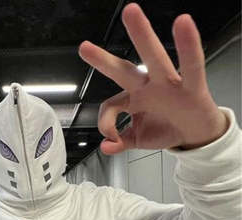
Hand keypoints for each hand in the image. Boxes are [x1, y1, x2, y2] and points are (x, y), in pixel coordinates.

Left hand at [78, 3, 228, 153]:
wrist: (193, 133)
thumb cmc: (165, 129)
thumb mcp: (138, 139)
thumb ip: (121, 142)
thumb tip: (105, 147)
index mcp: (132, 99)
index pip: (110, 106)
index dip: (106, 123)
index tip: (111, 137)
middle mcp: (146, 87)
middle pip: (122, 71)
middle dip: (104, 61)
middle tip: (84, 48)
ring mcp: (167, 84)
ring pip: (153, 58)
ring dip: (141, 36)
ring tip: (130, 12)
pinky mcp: (191, 86)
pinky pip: (190, 65)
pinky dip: (188, 47)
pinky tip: (183, 23)